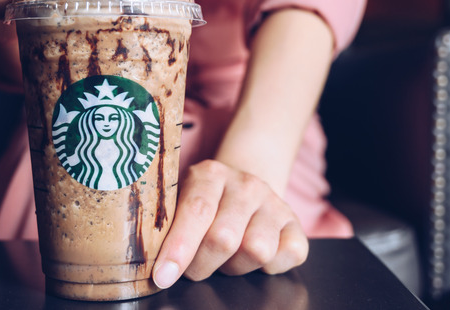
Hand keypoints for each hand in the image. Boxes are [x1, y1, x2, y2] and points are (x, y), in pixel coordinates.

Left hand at [152, 160, 308, 287]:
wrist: (242, 187)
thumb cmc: (203, 204)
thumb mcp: (179, 202)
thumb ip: (167, 225)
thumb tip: (153, 264)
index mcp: (210, 174)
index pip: (196, 211)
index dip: (178, 248)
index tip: (163, 276)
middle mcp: (246, 184)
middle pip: (224, 238)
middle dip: (202, 264)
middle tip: (194, 267)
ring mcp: (275, 203)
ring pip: (257, 250)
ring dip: (235, 266)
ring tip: (225, 258)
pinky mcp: (296, 224)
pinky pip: (289, 255)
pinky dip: (269, 267)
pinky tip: (252, 258)